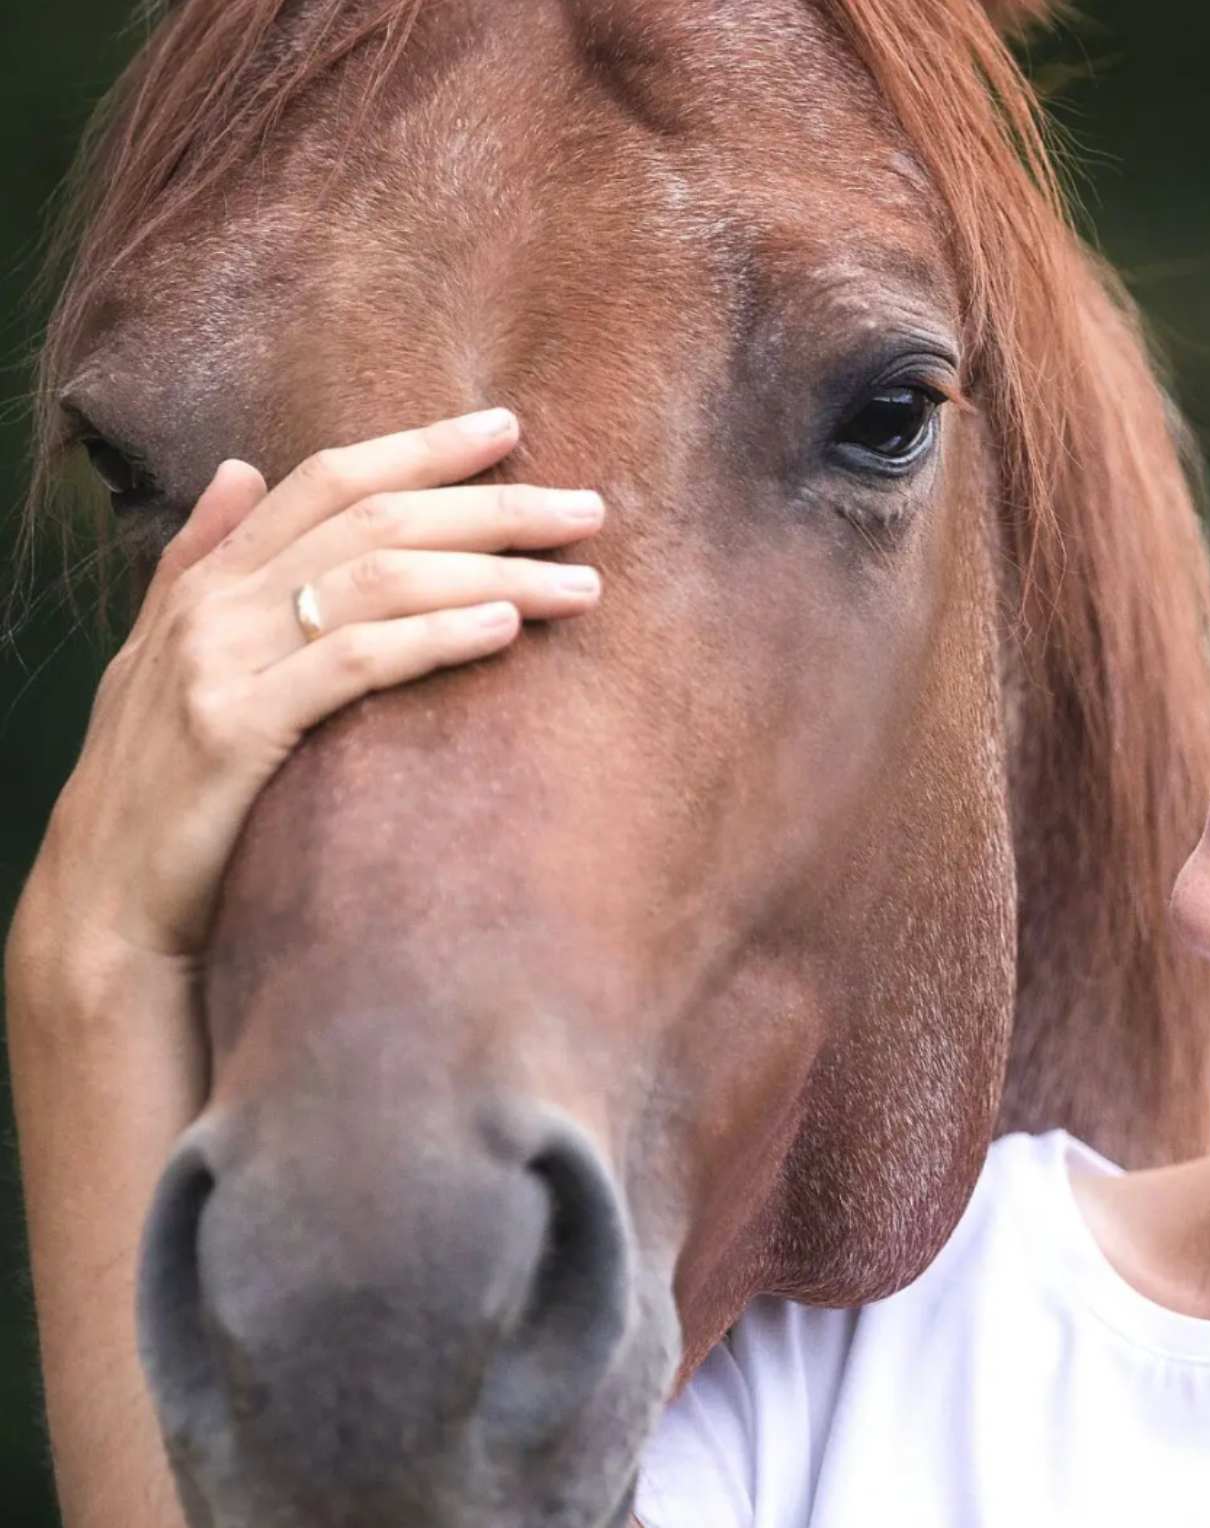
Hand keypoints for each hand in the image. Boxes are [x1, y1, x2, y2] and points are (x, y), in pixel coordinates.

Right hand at [8, 407, 604, 998]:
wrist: (104, 901)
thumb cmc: (157, 790)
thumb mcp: (166, 658)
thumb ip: (201, 561)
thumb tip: (237, 468)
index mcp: (207, 582)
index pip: (325, 480)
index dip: (419, 447)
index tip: (509, 427)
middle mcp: (213, 605)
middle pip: (371, 520)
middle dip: (489, 506)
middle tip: (587, 510)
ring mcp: (220, 663)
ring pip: (376, 580)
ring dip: (492, 570)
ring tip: (580, 583)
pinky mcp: (237, 730)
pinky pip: (355, 661)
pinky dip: (436, 633)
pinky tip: (505, 625)